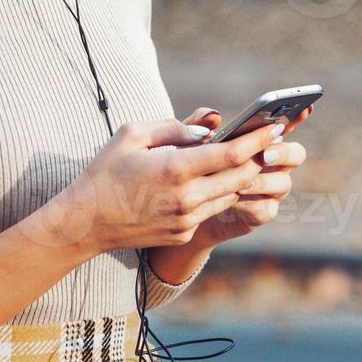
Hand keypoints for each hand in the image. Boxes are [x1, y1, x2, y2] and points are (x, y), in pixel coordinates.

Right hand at [35, 117, 289, 253]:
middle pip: (240, 177)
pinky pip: (211, 210)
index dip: (257, 139)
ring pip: (230, 195)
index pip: (230, 153)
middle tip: (271, 140)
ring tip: (250, 158)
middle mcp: (187, 198)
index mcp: (175, 169)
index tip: (275, 126)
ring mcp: (187, 220)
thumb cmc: (105, 171)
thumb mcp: (132, 134)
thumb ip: (174, 127)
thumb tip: (207, 130)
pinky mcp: (183, 234)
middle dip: (258, 157)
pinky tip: (218, 181)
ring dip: (242, 177)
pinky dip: (219, 194)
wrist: (86, 222)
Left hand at [182, 103, 311, 246]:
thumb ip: (198, 125)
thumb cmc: (191, 167)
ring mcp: (271, 189)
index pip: (285, 125)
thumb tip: (214, 117)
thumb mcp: (189, 142)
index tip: (305, 107)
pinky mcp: (262, 212)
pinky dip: (251, 202)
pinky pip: (266, 208)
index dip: (297, 116)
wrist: (184, 207)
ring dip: (262, 180)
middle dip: (284, 152)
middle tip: (266, 152)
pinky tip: (234, 199)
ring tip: (242, 181)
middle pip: (296, 154)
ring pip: (283, 182)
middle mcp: (274, 163)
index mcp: (262, 140)